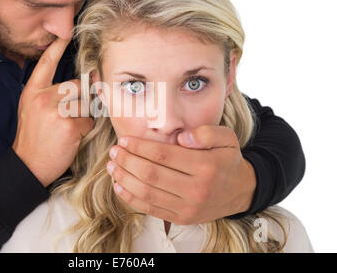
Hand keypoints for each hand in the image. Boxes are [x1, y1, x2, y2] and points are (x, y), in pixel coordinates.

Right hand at [13, 38, 93, 186]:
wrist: (27, 165)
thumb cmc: (34, 138)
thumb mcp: (32, 110)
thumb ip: (49, 94)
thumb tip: (79, 85)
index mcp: (33, 91)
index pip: (46, 63)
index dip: (57, 46)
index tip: (66, 32)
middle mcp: (43, 96)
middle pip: (77, 86)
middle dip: (79, 101)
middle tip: (67, 118)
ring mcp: (56, 110)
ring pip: (85, 104)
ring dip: (82, 118)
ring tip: (66, 130)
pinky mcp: (69, 124)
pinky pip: (89, 121)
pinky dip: (84, 131)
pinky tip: (70, 138)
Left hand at [107, 125, 256, 224]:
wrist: (240, 191)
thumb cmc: (227, 160)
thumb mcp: (226, 137)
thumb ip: (206, 132)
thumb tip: (181, 138)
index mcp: (205, 166)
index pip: (163, 155)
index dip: (140, 147)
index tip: (125, 140)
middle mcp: (196, 190)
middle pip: (151, 174)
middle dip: (127, 161)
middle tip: (114, 152)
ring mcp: (188, 207)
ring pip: (147, 193)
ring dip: (125, 179)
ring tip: (112, 167)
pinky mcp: (181, 219)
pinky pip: (150, 209)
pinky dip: (131, 198)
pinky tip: (119, 186)